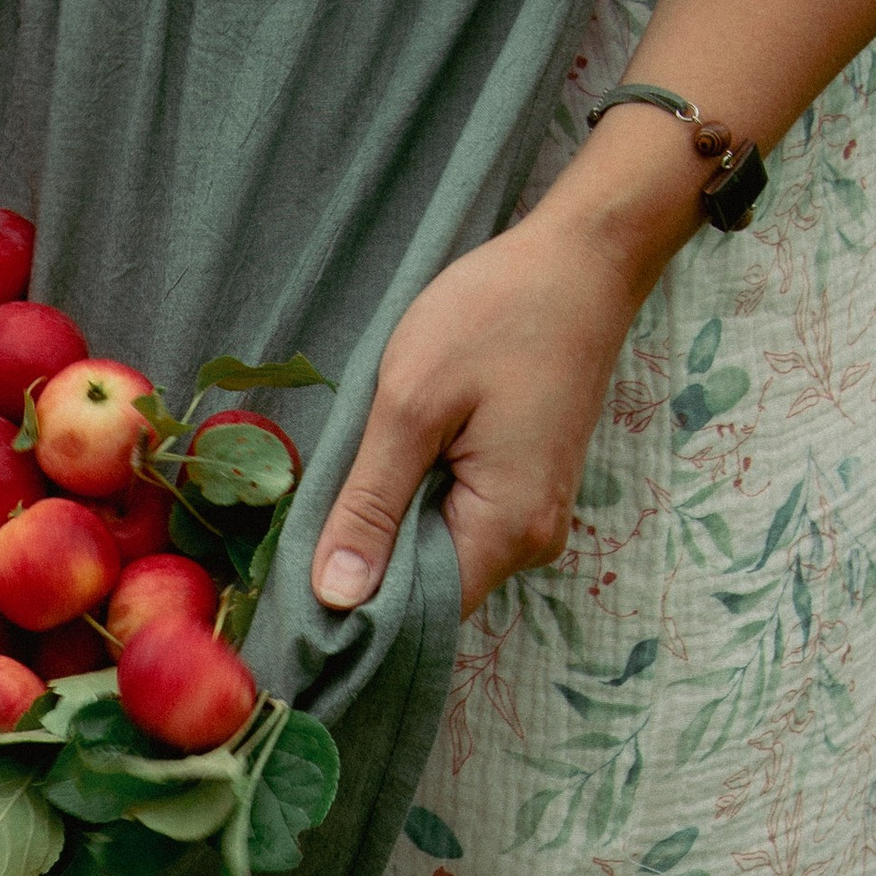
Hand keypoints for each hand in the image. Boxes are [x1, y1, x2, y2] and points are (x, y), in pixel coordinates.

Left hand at [309, 198, 656, 621]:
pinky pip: (460, 523)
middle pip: (430, 592)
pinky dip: (418, 506)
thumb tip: (336, 598)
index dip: (354, 610)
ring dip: (392, 532)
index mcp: (506, 531)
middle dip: (368, 568)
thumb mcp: (410, 404)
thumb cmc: (496, 314)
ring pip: (441, 556)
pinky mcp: (528, 490)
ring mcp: (535, 518)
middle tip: (307, 525)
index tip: (294, 591)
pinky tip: (393, 469)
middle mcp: (531, 542)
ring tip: (350, 485)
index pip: (417, 616)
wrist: (581, 260)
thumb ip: (370, 506)